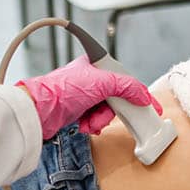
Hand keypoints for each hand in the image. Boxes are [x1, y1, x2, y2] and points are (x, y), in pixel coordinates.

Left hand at [18, 56, 160, 138]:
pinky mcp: (78, 111)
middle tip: (111, 115)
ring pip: (107, 111)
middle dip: (113, 110)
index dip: (138, 92)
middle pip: (117, 98)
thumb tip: (143, 95)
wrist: (39, 111)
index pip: (124, 78)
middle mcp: (91, 79)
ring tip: (91, 121)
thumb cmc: (62, 90)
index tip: (150, 105)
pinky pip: (96, 119)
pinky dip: (93, 124)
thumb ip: (127, 87)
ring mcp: (85, 97)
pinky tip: (86, 125)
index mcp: (96, 65)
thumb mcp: (102, 83)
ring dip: (101, 119)